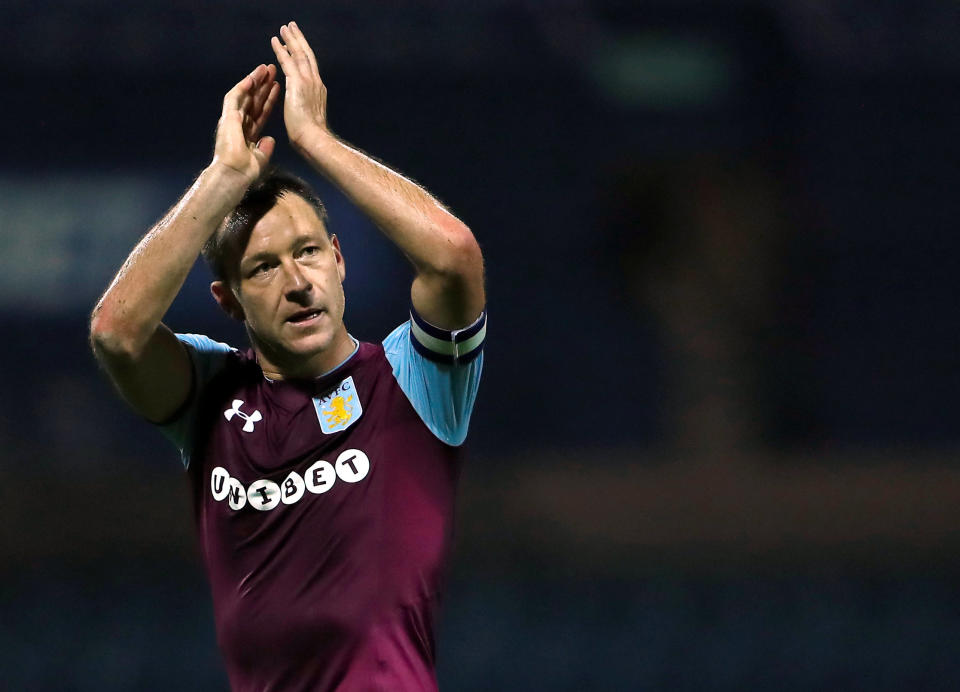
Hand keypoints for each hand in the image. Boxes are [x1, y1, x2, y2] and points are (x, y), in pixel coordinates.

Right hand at [212, 64, 279, 181]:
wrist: (234, 175)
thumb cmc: (245, 171)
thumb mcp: (260, 158)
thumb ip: (265, 148)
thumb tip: (270, 140)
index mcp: (247, 132)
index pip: (261, 111)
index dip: (269, 99)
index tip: (277, 87)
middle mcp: (238, 123)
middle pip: (253, 99)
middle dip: (262, 85)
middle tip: (272, 70)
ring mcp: (231, 119)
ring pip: (244, 95)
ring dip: (254, 81)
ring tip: (265, 69)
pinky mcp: (227, 118)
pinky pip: (234, 98)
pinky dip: (243, 87)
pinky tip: (252, 78)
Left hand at [271, 22, 329, 147]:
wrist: (314, 139)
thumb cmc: (312, 138)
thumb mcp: (312, 119)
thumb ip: (308, 110)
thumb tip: (302, 112)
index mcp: (319, 91)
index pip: (310, 68)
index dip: (303, 55)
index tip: (296, 46)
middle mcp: (316, 82)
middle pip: (308, 56)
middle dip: (300, 41)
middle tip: (292, 28)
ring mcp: (308, 81)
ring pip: (299, 54)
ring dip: (291, 40)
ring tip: (285, 28)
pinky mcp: (297, 83)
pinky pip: (287, 61)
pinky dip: (281, 50)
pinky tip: (275, 41)